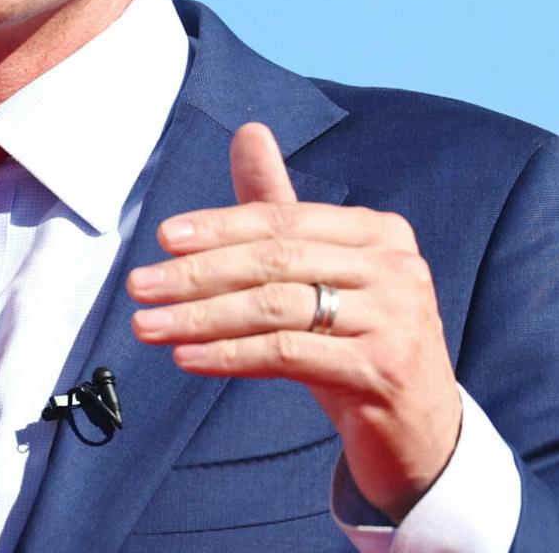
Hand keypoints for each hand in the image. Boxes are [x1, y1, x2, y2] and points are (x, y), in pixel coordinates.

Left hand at [127, 122, 461, 520]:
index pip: (284, 219)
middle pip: (275, 260)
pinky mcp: (382, 369)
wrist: (419, 429)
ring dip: (200, 317)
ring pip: (276, 307)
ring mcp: (396, 318)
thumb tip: (248, 130)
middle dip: (198, 272)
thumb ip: (281, 207)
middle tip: (139, 285)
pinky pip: (288, 353)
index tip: (163, 238)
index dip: (220, 226)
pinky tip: (187, 357)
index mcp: (380, 231)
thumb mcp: (322, 273)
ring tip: (148, 325)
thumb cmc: (357, 340)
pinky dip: (229, 354)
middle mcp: (396, 266)